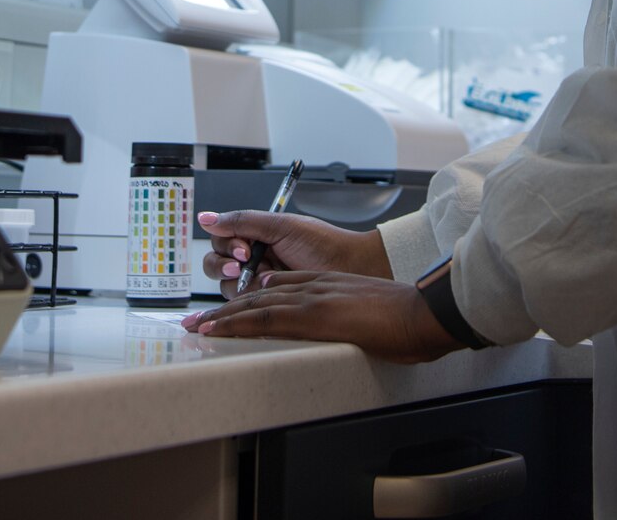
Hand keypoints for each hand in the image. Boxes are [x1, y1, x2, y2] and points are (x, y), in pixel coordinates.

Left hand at [181, 271, 458, 362]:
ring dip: (221, 316)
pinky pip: (266, 318)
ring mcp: (311, 299)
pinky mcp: (313, 314)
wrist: (421, 313)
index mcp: (324, 286)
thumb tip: (324, 321)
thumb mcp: (365, 308)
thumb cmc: (403, 317)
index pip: (276, 288)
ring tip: (196, 326)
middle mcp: (312, 287)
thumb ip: (341, 310)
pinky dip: (237, 322)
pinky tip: (218, 329)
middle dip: (225, 309)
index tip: (228, 312)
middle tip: (196, 320)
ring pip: (255, 304)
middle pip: (258, 294)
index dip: (249, 300)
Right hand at [199, 210, 389, 297]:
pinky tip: (259, 296)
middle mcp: (255, 261)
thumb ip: (243, 221)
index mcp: (258, 238)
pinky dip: (245, 303)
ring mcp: (261, 285)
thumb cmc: (325, 245)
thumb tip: (206, 217)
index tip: (244, 248)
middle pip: (217, 264)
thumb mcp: (283, 227)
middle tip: (243, 265)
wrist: (354, 268)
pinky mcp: (269, 307)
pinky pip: (244, 308)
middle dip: (224, 264)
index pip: (223, 240)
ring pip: (226, 287)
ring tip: (255, 280)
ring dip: (235, 283)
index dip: (227, 244)